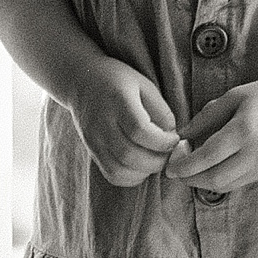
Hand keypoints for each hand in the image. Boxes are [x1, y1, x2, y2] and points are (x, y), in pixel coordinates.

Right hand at [64, 57, 179, 186]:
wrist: (81, 81)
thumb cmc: (119, 80)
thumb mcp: (145, 85)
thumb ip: (160, 109)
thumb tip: (172, 135)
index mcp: (118, 102)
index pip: (139, 130)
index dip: (162, 141)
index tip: (175, 139)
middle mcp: (103, 125)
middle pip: (129, 154)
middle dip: (156, 160)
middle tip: (171, 154)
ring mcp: (94, 141)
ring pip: (118, 169)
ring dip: (144, 171)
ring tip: (158, 160)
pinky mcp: (92, 151)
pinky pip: (110, 174)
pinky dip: (130, 178)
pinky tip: (143, 168)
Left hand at [165, 72, 257, 192]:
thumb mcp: (235, 96)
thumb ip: (206, 117)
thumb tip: (181, 136)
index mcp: (245, 129)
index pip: (206, 157)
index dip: (184, 165)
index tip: (170, 165)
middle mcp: (256, 152)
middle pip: (213, 179)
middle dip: (190, 178)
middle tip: (179, 168)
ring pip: (224, 185)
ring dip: (203, 181)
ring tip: (195, 166)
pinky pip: (237, 182)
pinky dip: (220, 178)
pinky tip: (215, 165)